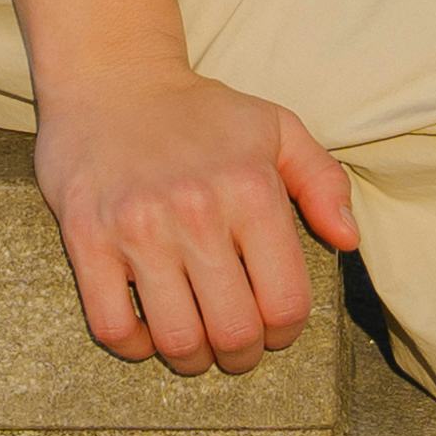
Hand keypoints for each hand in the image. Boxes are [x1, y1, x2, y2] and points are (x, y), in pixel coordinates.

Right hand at [30, 59, 361, 371]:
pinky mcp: (87, 239)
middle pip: (234, 333)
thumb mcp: (276, 127)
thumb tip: (347, 240)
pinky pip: (112, 326)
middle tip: (235, 346)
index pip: (285, 302)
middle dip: (242, 355)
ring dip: (192, 359)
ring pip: (177, 339)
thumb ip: (322, 181)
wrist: (111, 76)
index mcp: (251, 189)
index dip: (286, 333)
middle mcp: (197, 212)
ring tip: (195, 345)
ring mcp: (138, 229)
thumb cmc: (199, 112)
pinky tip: (146, 331)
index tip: (273, 328)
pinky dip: (135, 346)